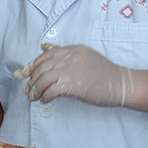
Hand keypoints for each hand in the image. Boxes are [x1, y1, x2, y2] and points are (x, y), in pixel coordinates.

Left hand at [14, 44, 147, 112]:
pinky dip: (45, 96)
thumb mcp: (83, 55)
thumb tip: (43, 47)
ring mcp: (71, 70)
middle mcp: (69, 57)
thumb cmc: (104, 73)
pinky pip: (51, 91)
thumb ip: (63, 51)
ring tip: (34, 97)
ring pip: (43, 80)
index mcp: (72, 49)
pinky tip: (45, 100)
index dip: (32, 66)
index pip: (44, 56)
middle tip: (28, 90)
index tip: (25, 75)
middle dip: (31, 80)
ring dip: (35, 90)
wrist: (122, 84)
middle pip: (41, 68)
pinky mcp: (74, 85)